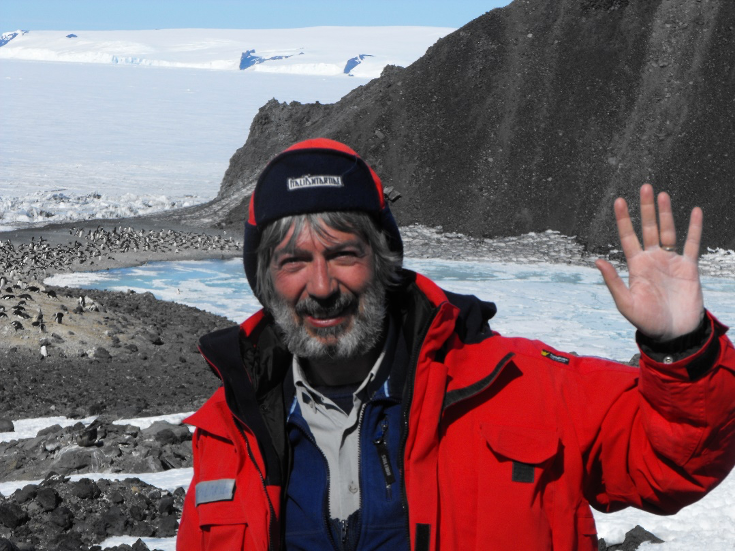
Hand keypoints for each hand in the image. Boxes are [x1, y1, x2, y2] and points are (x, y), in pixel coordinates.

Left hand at [595, 184, 704, 340]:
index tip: (619, 200)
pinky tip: (694, 210)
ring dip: (666, 213)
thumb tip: (597, 260)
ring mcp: (671, 261)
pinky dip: (694, 227)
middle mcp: (652, 259)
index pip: (628, 237)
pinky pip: (692, 243)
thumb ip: (613, 281)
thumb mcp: (625, 303)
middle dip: (646, 209)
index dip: (624, 219)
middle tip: (644, 187)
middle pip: (649, 228)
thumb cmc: (647, 321)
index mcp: (636, 266)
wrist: (674, 333)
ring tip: (661, 194)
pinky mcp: (689, 267)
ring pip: (668, 231)